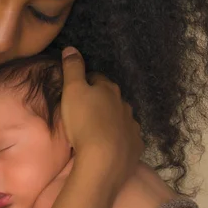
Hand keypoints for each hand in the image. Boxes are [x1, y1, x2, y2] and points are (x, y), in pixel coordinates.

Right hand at [61, 47, 142, 190]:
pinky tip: (109, 146)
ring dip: (109, 120)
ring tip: (95, 130)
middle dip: (99, 102)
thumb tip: (72, 48)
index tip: (75, 92)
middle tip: (84, 112)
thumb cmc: (85, 122)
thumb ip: (72, 68)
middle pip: (110, 98)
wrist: (104, 160)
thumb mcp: (72, 91)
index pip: (96, 79)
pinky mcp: (135, 146)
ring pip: (120, 118)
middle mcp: (124, 104)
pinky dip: (118, 139)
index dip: (85, 83)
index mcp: (109, 89)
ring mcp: (132, 126)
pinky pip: (126, 138)